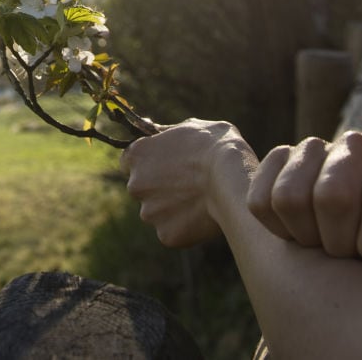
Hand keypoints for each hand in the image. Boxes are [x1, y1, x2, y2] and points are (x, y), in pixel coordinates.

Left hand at [119, 119, 255, 247]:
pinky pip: (173, 230)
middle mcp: (135, 185)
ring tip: (200, 198)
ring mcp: (149, 213)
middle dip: (159, 187)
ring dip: (172, 207)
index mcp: (137, 155)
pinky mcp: (166, 235)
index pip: (128, 162)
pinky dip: (185, 225)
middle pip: (142, 189)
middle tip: (187, 183)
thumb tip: (154, 132)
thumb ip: (166, 134)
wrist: (232, 179)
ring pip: (157, 212)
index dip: (147, 163)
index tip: (163, 165)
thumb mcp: (188, 126)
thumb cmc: (215, 146)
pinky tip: (203, 214)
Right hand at [246, 130, 361, 275]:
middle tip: (346, 254)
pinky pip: (259, 200)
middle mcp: (357, 145)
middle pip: (332, 196)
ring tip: (321, 243)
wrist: (359, 220)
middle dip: (337, 242)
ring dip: (303, 235)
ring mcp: (314, 146)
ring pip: (289, 197)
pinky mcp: (279, 157)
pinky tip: (297, 232)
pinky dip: (274, 228)